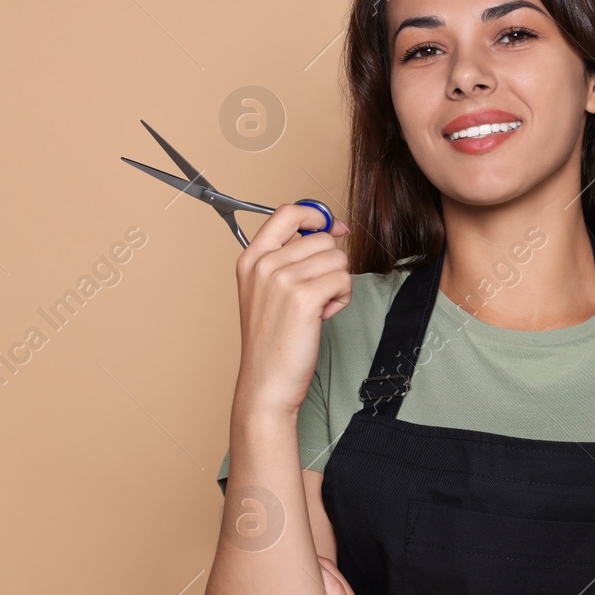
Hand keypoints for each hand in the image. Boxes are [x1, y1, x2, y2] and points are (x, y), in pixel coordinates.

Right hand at [232, 204, 350, 415]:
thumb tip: (328, 229)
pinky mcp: (304, 297)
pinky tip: (323, 317)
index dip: (316, 214)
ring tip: (318, 308)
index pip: (287, 212)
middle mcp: (263, 264)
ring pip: (337, 259)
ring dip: (337, 284)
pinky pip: (343, 279)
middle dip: (331, 265)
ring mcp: (282, 280)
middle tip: (316, 294)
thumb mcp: (267, 290)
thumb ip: (288, 258)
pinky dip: (342, 299)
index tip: (333, 227)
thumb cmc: (272, 341)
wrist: (266, 382)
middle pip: (322, 239)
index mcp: (251, 258)